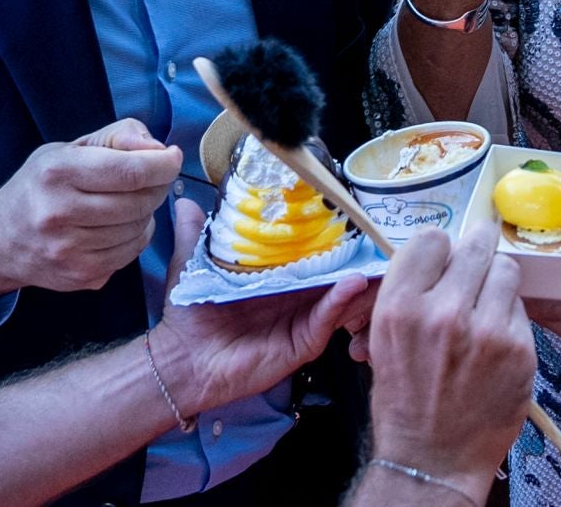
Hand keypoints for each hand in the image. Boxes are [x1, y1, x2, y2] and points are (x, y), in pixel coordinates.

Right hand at [0, 119, 181, 297]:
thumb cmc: (39, 186)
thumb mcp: (69, 148)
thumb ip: (117, 137)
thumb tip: (157, 148)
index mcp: (57, 172)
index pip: (130, 171)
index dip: (162, 164)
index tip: (172, 157)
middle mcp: (59, 213)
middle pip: (139, 201)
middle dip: (157, 186)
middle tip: (153, 178)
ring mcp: (69, 250)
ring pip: (139, 229)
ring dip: (146, 212)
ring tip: (129, 201)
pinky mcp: (80, 276)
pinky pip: (130, 253)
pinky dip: (135, 236)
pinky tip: (119, 225)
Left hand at [152, 199, 368, 414]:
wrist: (182, 359)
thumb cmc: (191, 314)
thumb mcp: (194, 265)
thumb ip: (197, 234)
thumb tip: (185, 200)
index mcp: (276, 276)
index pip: (308, 252)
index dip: (328, 234)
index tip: (347, 212)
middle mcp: (294, 296)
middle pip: (332, 272)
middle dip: (355, 254)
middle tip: (377, 231)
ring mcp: (301, 319)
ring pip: (339, 295)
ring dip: (359, 276)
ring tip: (378, 255)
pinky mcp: (302, 342)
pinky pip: (326, 319)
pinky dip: (341, 300)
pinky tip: (352, 282)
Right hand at [356, 226, 534, 486]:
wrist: (433, 457)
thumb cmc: (404, 397)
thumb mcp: (384, 338)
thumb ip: (411, 291)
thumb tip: (442, 251)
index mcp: (400, 306)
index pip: (431, 238)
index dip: (439, 248)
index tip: (443, 260)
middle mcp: (443, 312)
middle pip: (475, 246)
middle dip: (476, 252)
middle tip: (476, 263)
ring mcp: (487, 331)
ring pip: (506, 270)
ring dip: (496, 283)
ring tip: (484, 307)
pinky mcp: (519, 350)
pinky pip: (520, 308)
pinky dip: (509, 318)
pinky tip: (494, 343)